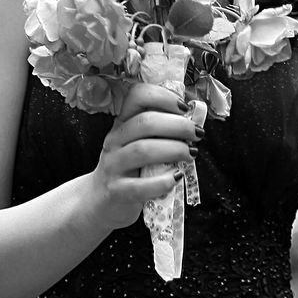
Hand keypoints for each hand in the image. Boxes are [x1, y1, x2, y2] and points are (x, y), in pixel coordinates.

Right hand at [82, 81, 197, 231]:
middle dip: (178, 125)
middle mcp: (115, 140)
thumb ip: (159, 133)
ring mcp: (113, 165)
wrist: (100, 201)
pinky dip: (162, 182)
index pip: (136, 96)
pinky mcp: (117, 191)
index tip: (184, 108)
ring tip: (190, 155)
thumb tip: (193, 122)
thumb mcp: (137, 145)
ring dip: (174, 150)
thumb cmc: (129, 170)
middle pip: (145, 122)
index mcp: (122, 124)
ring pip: (142, 150)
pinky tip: (175, 178)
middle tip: (196, 134)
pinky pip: (140, 186)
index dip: (163, 97)